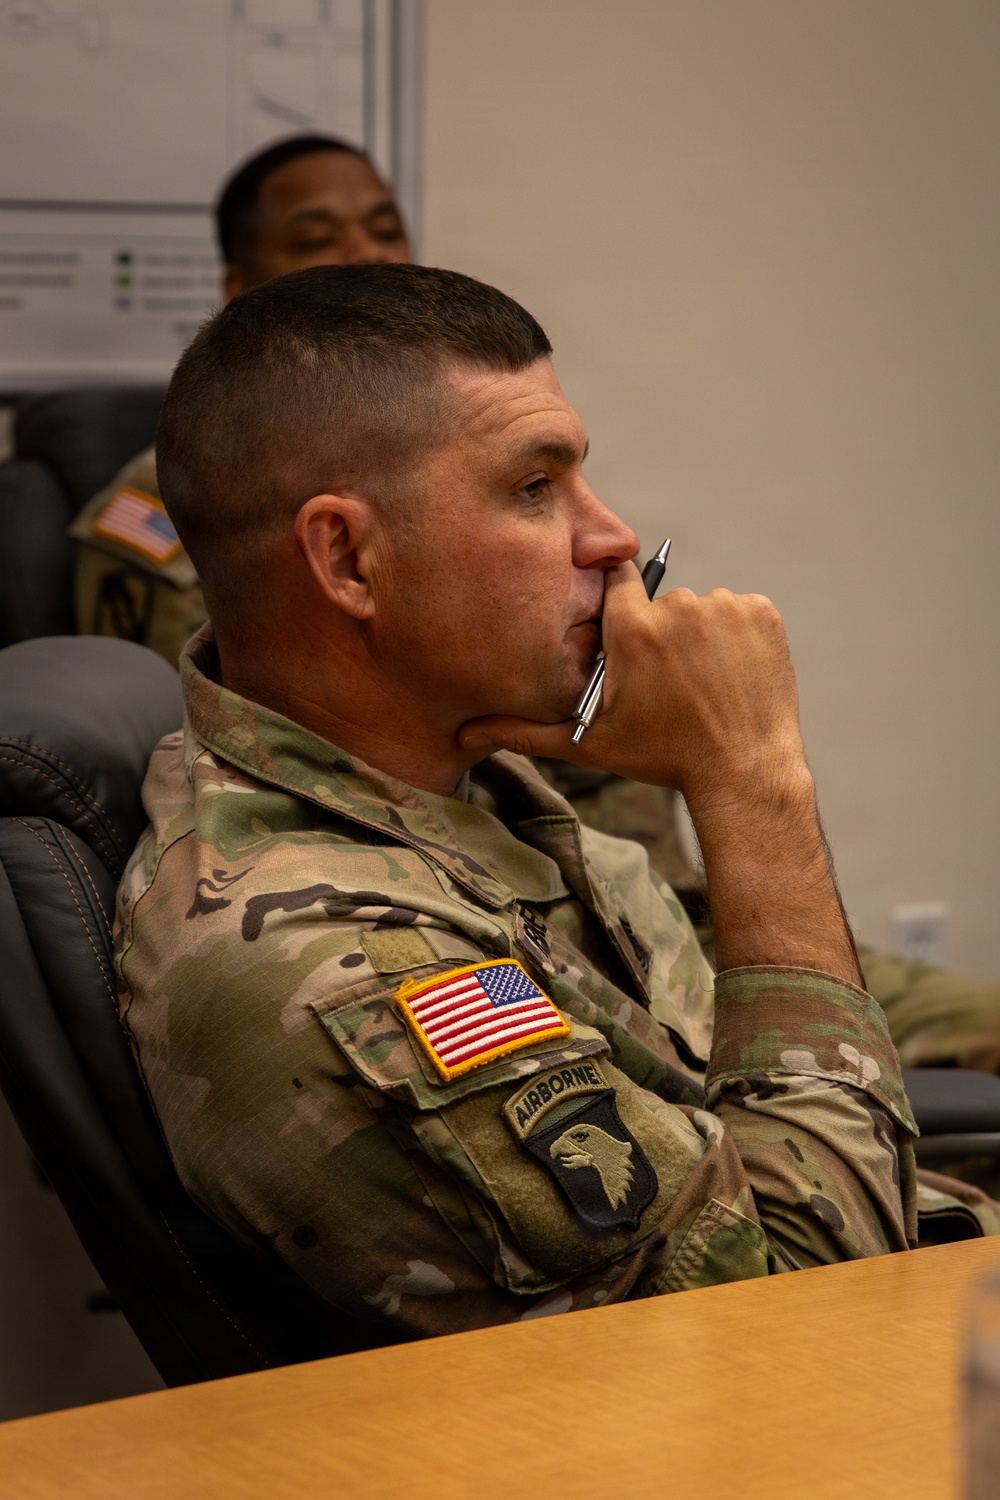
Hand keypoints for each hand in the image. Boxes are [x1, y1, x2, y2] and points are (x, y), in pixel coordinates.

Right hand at [461, 562, 860, 984]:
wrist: (744, 773)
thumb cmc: (664, 759)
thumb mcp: (588, 744)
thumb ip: (524, 730)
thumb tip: (466, 733)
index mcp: (632, 628)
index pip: (616, 580)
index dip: (620, 605)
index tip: (627, 629)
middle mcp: (678, 607)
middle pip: (660, 604)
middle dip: (663, 636)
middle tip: (672, 685)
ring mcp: (725, 607)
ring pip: (703, 610)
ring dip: (702, 637)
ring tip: (706, 684)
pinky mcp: (762, 613)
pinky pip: (741, 612)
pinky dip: (739, 638)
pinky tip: (734, 676)